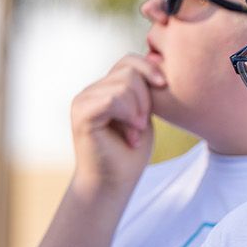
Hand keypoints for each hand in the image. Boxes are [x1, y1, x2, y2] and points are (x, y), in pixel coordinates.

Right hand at [70, 55, 164, 197]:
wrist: (113, 185)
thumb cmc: (129, 156)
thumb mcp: (142, 116)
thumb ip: (143, 91)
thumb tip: (154, 61)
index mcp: (105, 88)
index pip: (129, 61)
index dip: (149, 71)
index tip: (164, 88)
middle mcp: (92, 90)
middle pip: (129, 70)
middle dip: (145, 99)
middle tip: (140, 128)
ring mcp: (84, 99)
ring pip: (124, 84)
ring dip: (137, 112)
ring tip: (133, 134)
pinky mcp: (82, 112)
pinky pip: (114, 98)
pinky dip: (128, 116)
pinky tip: (129, 136)